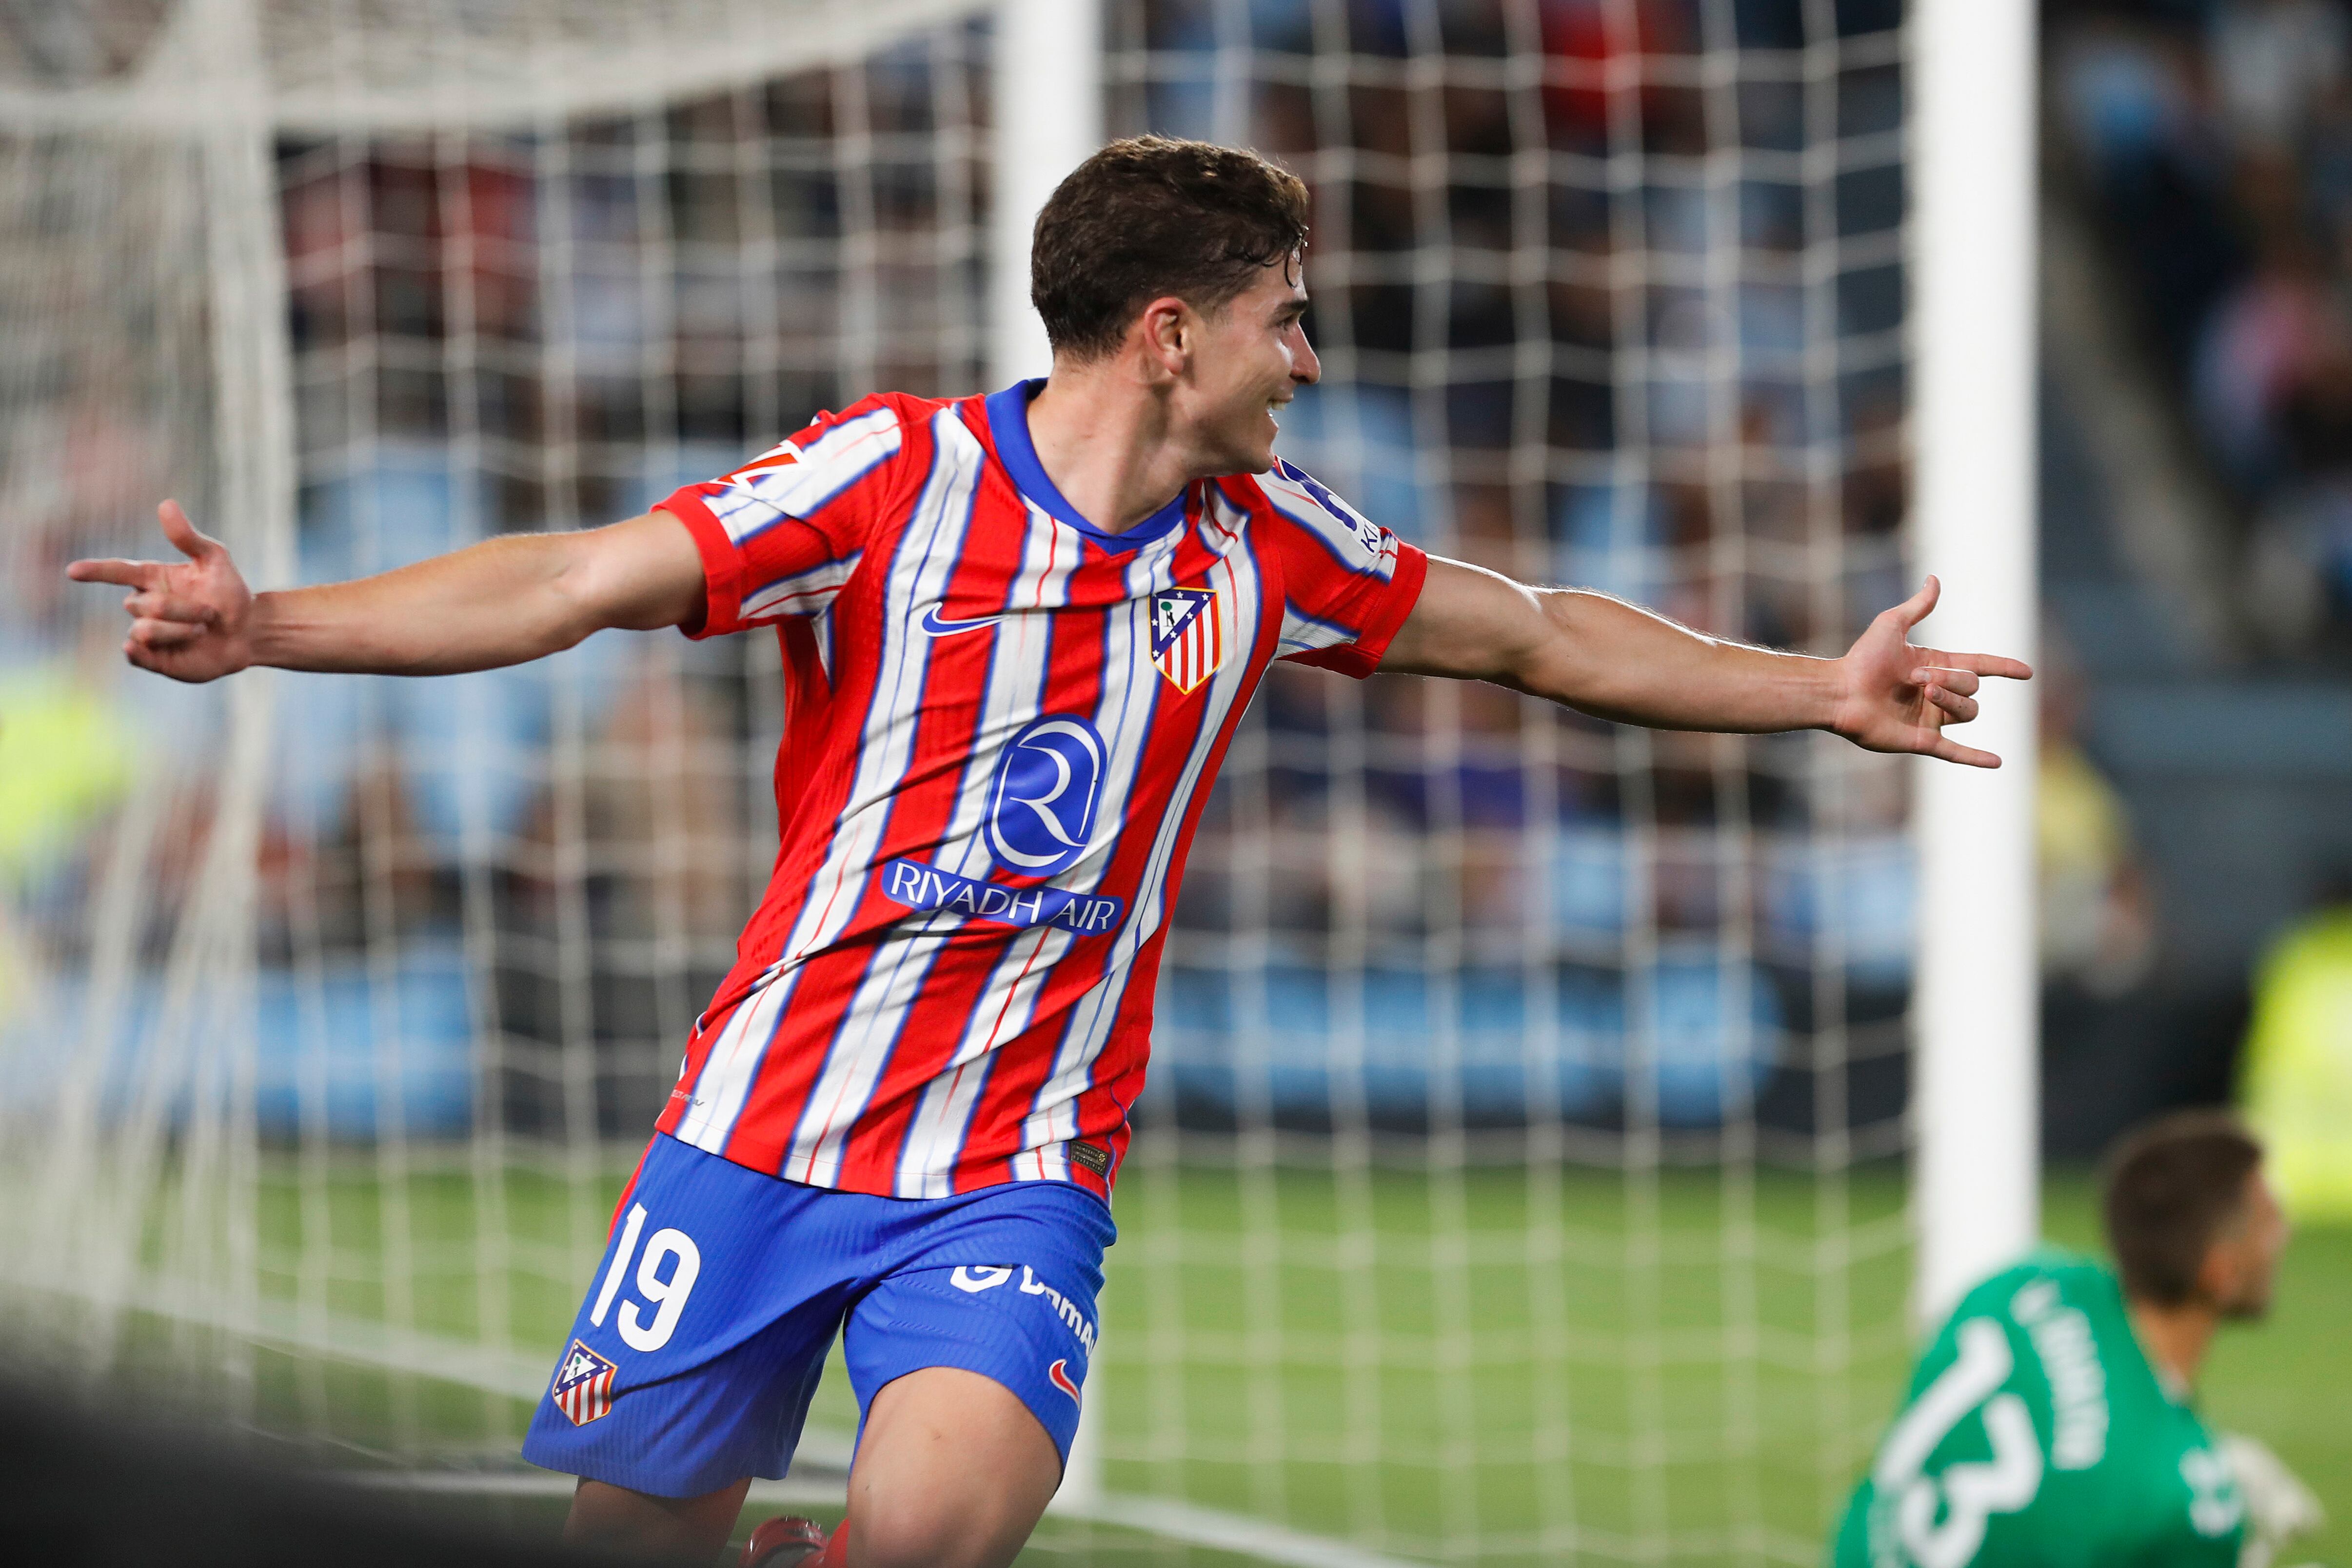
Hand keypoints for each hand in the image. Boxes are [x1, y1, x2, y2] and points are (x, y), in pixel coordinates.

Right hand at [66, 500, 256, 683]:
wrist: (247, 632)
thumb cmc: (229, 593)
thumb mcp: (215, 560)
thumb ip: (189, 537)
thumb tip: (166, 504)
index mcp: (152, 578)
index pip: (117, 571)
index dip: (95, 571)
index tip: (73, 571)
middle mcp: (144, 605)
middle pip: (142, 605)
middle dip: (182, 609)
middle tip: (210, 613)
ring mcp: (147, 633)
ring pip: (144, 630)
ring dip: (180, 629)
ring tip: (202, 630)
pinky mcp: (152, 658)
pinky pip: (135, 655)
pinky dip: (142, 653)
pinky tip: (152, 649)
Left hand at [1828, 577, 2031, 767]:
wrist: (1840, 691)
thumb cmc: (1861, 659)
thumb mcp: (1892, 625)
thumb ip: (1917, 606)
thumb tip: (1935, 579)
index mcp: (1935, 666)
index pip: (1980, 666)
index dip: (2003, 667)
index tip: (2025, 672)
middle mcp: (1937, 693)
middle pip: (1972, 687)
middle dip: (1952, 679)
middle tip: (1917, 678)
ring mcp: (1931, 718)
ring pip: (1967, 711)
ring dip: (1952, 699)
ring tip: (1924, 692)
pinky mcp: (1921, 740)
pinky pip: (1955, 752)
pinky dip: (1976, 757)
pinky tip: (1998, 762)